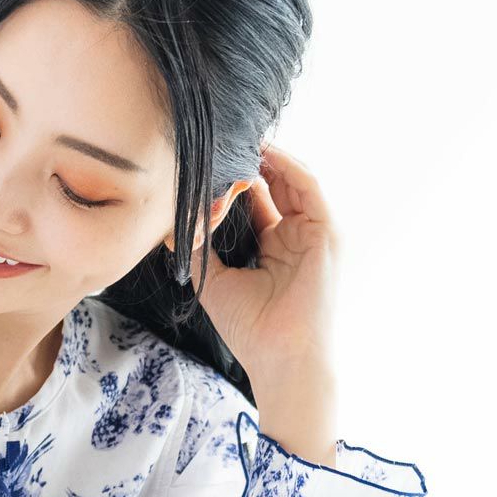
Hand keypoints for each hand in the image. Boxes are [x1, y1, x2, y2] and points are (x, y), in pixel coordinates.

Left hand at [193, 140, 340, 400]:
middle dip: (251, 161)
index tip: (210, 163)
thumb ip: (198, 252)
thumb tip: (170, 227)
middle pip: (276, 184)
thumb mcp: (214, 283)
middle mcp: (295, 235)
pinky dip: (286, 165)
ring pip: (292, 179)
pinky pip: (307, 185)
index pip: (257, 201)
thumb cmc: (251, 330)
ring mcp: (313, 231)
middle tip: (223, 141)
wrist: (282, 358)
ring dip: (268, 157)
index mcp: (274, 247)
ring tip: (239, 138)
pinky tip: (263, 152)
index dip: (236, 181)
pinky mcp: (326, 230)